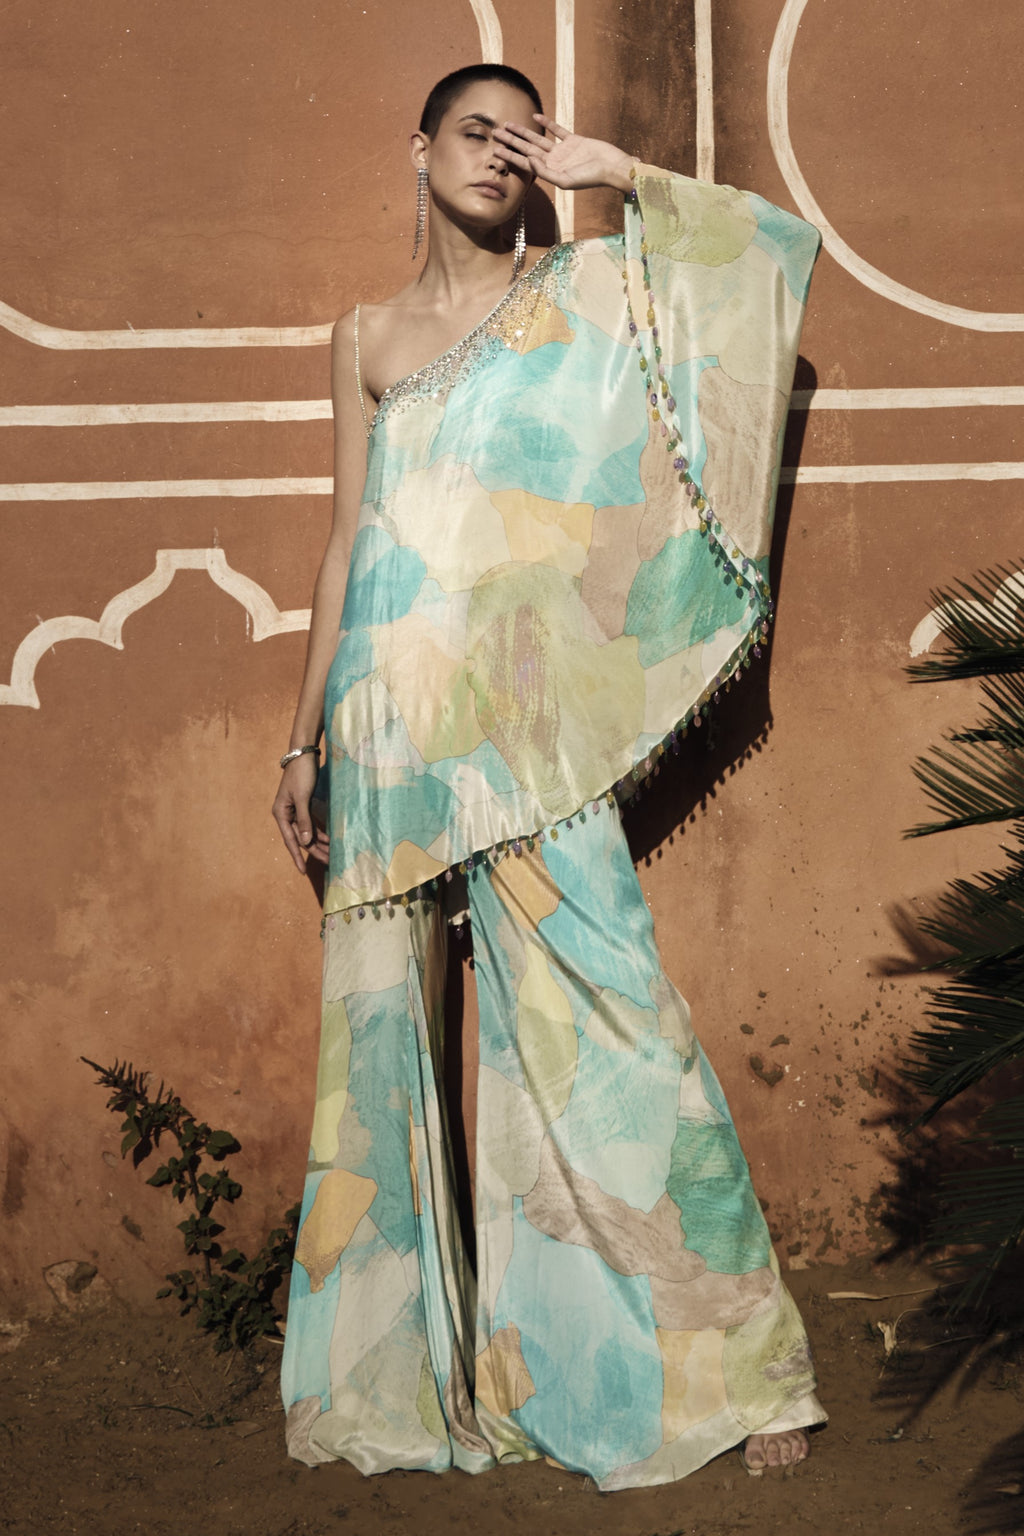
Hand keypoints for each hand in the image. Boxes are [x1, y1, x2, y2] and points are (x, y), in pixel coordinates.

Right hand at [272, 754, 329, 871]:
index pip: (290, 841)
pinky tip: (329, 840)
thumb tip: (305, 841)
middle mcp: (286, 814)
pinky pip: (311, 823)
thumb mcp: (302, 798)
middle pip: (300, 838)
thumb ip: (304, 820)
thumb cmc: (301, 774)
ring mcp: (295, 810)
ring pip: (307, 832)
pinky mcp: (303, 805)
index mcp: (281, 814)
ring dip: (318, 843)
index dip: (297, 857)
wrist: (303, 754)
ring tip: (331, 855)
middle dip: (314, 852)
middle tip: (327, 863)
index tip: (302, 872)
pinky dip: (319, 832)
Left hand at [493, 114, 633, 193]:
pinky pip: (556, 130)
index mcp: (550, 172)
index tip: (495, 150)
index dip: (510, 156)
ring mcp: (563, 151)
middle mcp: (554, 162)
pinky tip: (535, 116)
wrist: (612, 167)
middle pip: (527, 149)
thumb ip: (546, 172)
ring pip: (538, 139)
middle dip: (511, 142)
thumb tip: (529, 159)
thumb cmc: (591, 178)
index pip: (525, 163)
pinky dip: (546, 123)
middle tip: (495, 133)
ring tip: (508, 124)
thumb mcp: (566, 180)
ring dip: (523, 131)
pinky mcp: (574, 140)